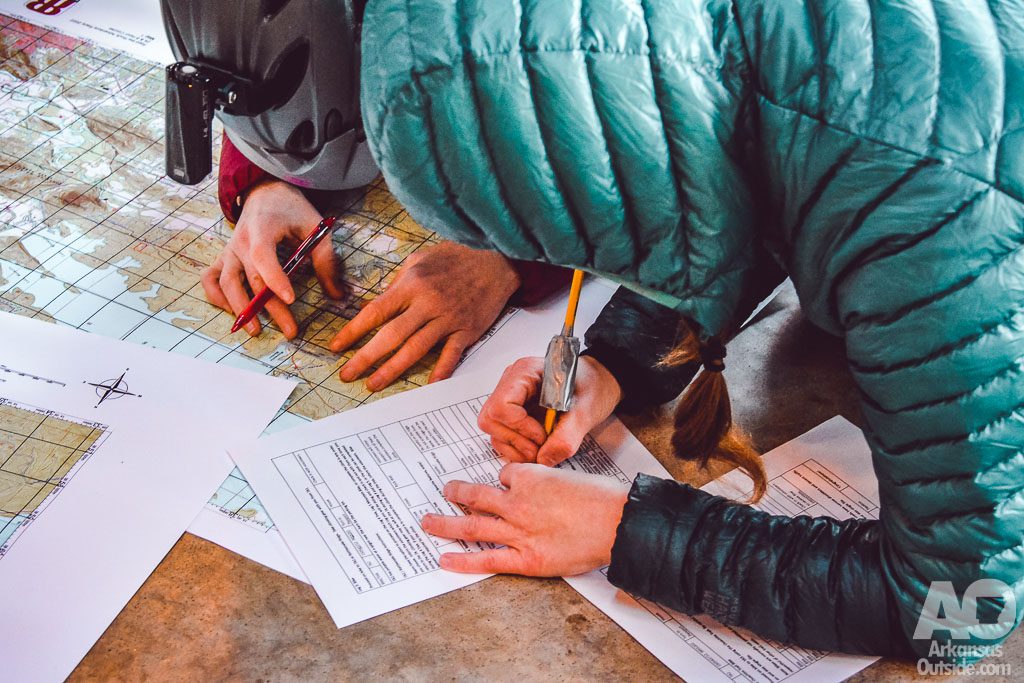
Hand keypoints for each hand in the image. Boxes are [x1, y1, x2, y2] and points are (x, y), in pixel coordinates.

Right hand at [202, 180, 344, 337]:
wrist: (266, 192)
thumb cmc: (292, 210)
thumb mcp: (315, 228)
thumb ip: (326, 260)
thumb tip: (337, 296)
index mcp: (263, 228)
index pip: (263, 256)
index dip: (275, 278)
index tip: (291, 299)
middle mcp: (241, 241)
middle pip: (252, 278)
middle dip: (271, 308)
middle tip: (291, 330)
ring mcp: (229, 250)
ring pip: (227, 283)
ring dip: (240, 308)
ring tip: (256, 330)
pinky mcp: (224, 257)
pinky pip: (210, 279)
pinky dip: (216, 296)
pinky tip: (232, 312)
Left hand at [331, 242, 519, 390]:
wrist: (498, 258)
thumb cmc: (456, 256)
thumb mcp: (420, 259)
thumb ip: (398, 283)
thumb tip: (378, 303)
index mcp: (412, 284)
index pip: (375, 311)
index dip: (353, 331)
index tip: (336, 346)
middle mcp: (427, 303)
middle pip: (390, 336)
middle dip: (365, 357)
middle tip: (347, 374)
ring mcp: (448, 319)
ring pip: (415, 349)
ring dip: (392, 369)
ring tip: (373, 384)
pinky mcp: (467, 330)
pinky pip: (451, 354)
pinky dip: (440, 371)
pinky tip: (427, 385)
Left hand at [421, 463, 628, 575]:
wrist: (618, 522)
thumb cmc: (603, 498)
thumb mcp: (571, 477)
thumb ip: (549, 483)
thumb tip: (541, 492)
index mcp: (531, 477)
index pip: (505, 475)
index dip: (503, 481)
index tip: (502, 485)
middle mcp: (518, 502)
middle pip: (477, 496)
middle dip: (457, 493)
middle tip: (445, 491)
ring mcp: (518, 531)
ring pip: (473, 525)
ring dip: (446, 523)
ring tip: (428, 522)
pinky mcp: (526, 559)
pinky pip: (487, 559)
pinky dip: (464, 561)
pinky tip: (445, 560)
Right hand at [477, 356, 621, 465]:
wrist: (599, 383)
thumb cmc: (593, 385)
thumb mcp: (586, 409)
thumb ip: (567, 436)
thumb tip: (545, 459)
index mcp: (526, 372)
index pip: (503, 405)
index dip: (520, 427)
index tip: (542, 436)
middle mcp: (512, 383)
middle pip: (491, 418)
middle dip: (515, 439)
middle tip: (539, 448)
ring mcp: (511, 398)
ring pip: (493, 429)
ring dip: (514, 447)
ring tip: (539, 450)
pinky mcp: (513, 412)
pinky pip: (501, 435)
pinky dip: (515, 448)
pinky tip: (535, 448)